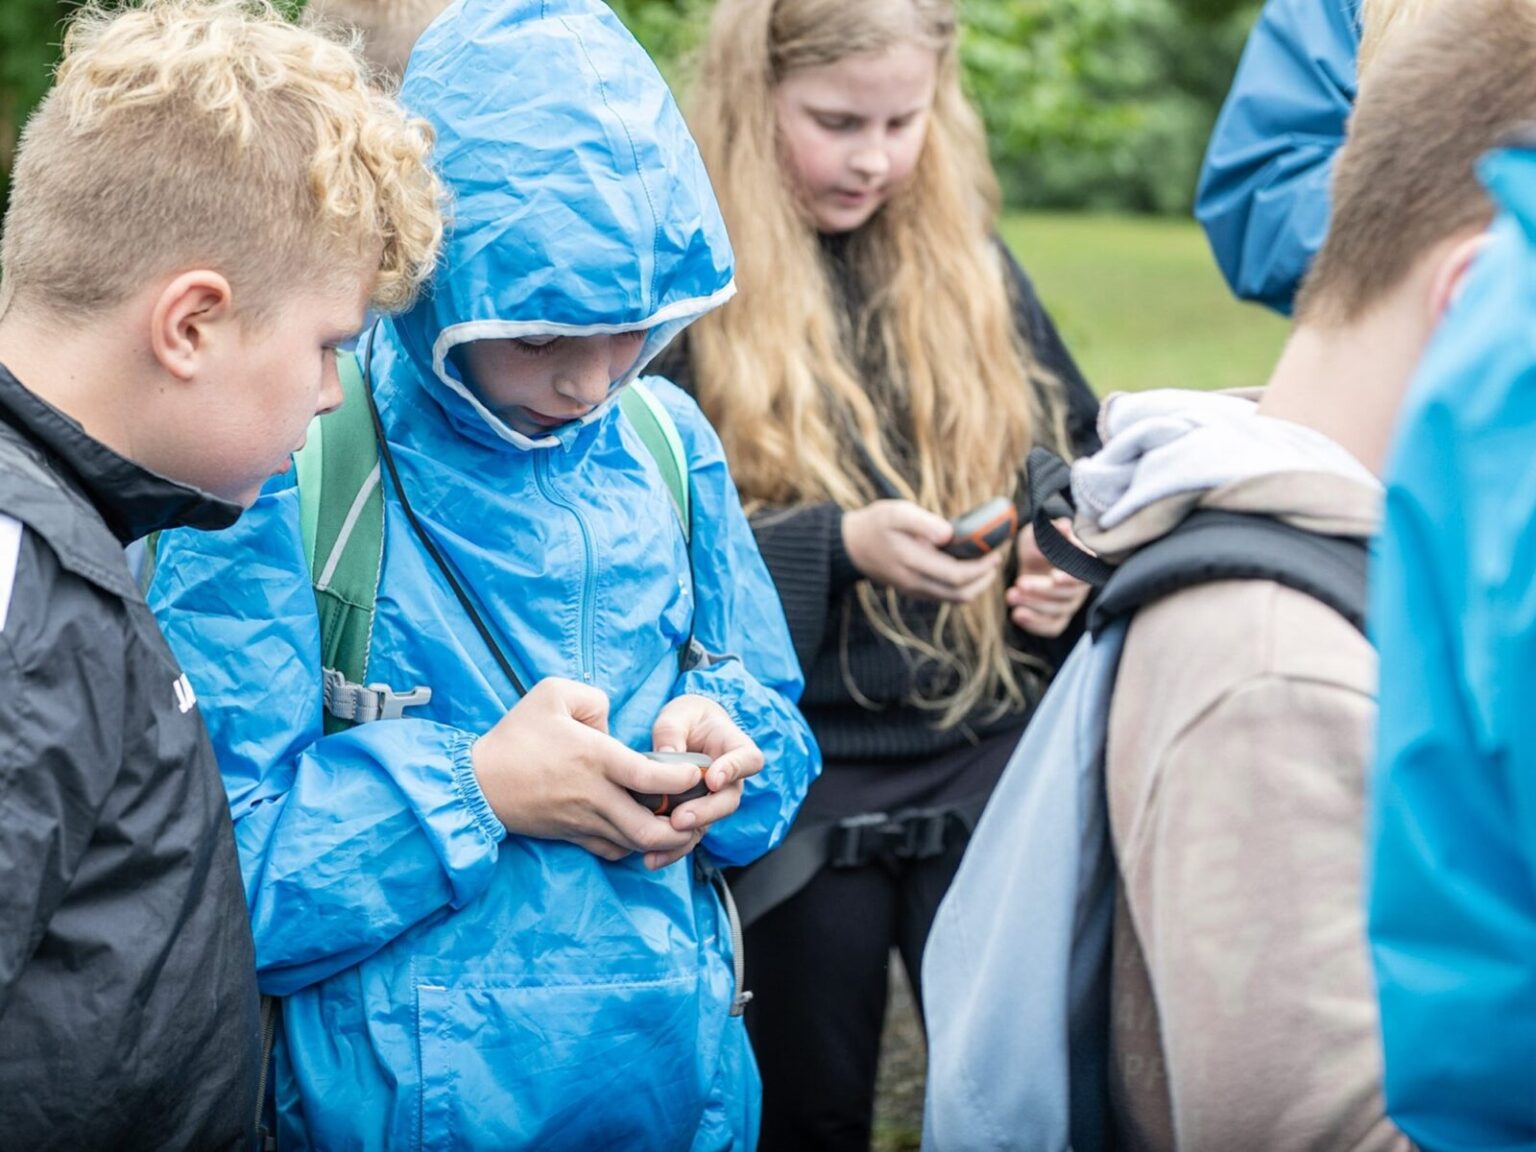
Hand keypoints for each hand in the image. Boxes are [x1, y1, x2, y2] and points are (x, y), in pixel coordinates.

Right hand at [471, 678, 704, 862]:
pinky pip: (615, 852)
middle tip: (698, 811)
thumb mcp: (551, 693)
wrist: (478, 783)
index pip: (651, 777)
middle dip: (684, 827)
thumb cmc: (515, 735)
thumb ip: (593, 699)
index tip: (696, 772)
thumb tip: (611, 722)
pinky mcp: (574, 837)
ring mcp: (585, 821)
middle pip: (651, 829)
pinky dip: (637, 847)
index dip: (682, 778)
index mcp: (595, 758)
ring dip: (666, 841)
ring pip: (637, 846)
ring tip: (682, 825)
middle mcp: (595, 795)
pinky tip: (645, 832)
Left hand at [647, 695, 764, 870]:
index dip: (734, 770)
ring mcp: (714, 801)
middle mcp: (730, 779)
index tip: (713, 779)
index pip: (748, 760)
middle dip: (706, 812)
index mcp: (735, 748)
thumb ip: (672, 732)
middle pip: (729, 800)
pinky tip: (651, 860)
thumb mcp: (678, 715)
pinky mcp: (696, 817)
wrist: (685, 733)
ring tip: (661, 844)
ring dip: (687, 837)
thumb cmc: (686, 719)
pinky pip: (689, 837)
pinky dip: (672, 850)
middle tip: (681, 819)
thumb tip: (665, 757)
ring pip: (710, 823)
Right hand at [841, 499, 1004, 602]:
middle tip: (996, 558)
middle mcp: (915, 583)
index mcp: (912, 563)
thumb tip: (950, 534)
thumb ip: (923, 522)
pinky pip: (945, 596)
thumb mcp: (896, 512)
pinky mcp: (914, 590)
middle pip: (960, 593)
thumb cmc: (876, 524)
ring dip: (975, 585)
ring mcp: (914, 590)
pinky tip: (967, 567)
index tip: (995, 552)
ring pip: (954, 598)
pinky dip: (962, 586)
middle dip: (984, 578)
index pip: (956, 575)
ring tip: (986, 564)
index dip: (982, 567)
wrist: (851, 546)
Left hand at [1006, 519, 1091, 636]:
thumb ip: (1052, 530)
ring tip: (1011, 596)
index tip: (1053, 577)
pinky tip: (1017, 615)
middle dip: (1042, 591)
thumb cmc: (1039, 543)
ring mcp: (1069, 604)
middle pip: (1068, 595)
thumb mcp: (1041, 532)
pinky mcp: (1057, 618)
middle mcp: (1079, 587)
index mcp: (1081, 564)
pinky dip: (1035, 624)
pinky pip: (1052, 627)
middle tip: (1019, 583)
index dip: (1070, 577)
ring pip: (1059, 612)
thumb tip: (1063, 525)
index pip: (1083, 574)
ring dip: (1034, 606)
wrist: (1030, 560)